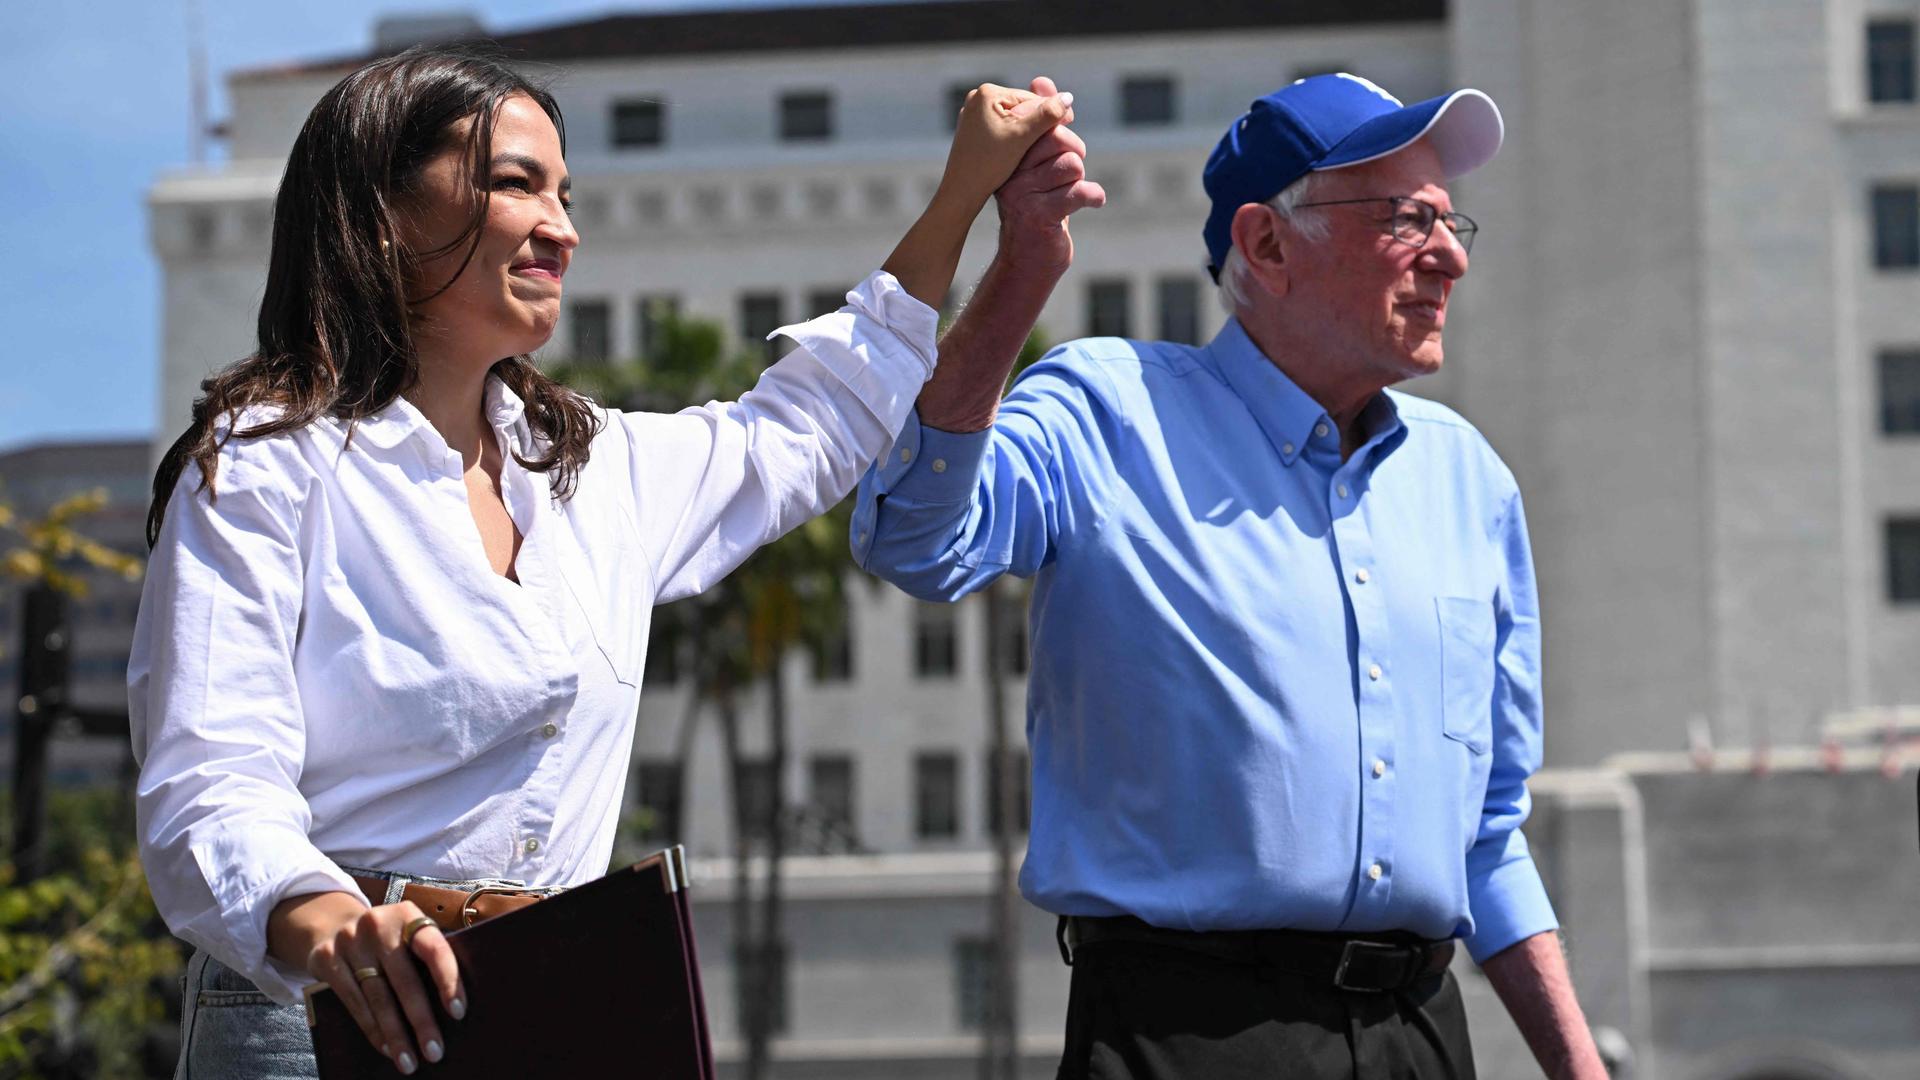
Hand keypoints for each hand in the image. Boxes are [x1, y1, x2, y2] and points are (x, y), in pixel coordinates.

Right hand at [281, 893, 465, 1074]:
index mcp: (408, 915)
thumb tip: (455, 1006)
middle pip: (404, 980)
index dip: (448, 981)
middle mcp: (378, 925)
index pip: (434, 949)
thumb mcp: (407, 932)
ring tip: (409, 1061)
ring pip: (377, 998)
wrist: (332, 924)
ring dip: (396, 1035)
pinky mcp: (326, 959)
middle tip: (435, 1052)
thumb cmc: (387, 938)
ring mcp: (349, 941)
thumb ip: (427, 956)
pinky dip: (372, 1029)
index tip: (458, 1013)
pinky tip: (386, 1048)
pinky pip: (353, 1002)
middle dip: (421, 1021)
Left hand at [937, 81, 1073, 207]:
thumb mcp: (1023, 138)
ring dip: (1027, 130)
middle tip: (1061, 134)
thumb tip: (1069, 97)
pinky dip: (1013, 136)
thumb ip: (1047, 116)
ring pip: (1012, 118)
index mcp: (987, 93)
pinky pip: (1001, 127)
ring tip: (1043, 144)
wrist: (961, 191)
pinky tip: (1022, 150)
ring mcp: (972, 113)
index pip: (1031, 98)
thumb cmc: (990, 164)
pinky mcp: (972, 128)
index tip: (1070, 123)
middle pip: (1021, 106)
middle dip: (1038, 121)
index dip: (1051, 112)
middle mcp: (977, 97)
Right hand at [994, 77, 1107, 277]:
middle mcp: (1010, 174)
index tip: (1065, 147)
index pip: (1042, 123)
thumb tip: (1042, 81)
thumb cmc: (1037, 205)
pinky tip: (1092, 202)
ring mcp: (1023, 196)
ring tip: (1070, 193)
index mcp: (1008, 157)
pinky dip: (1094, 196)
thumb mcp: (1037, 161)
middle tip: (1072, 172)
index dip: (1062, 131)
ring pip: (1071, 164)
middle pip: (1058, 139)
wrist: (1028, 260)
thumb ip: (1042, 122)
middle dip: (1075, 152)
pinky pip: (1079, 192)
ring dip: (1080, 179)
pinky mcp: (1040, 217)